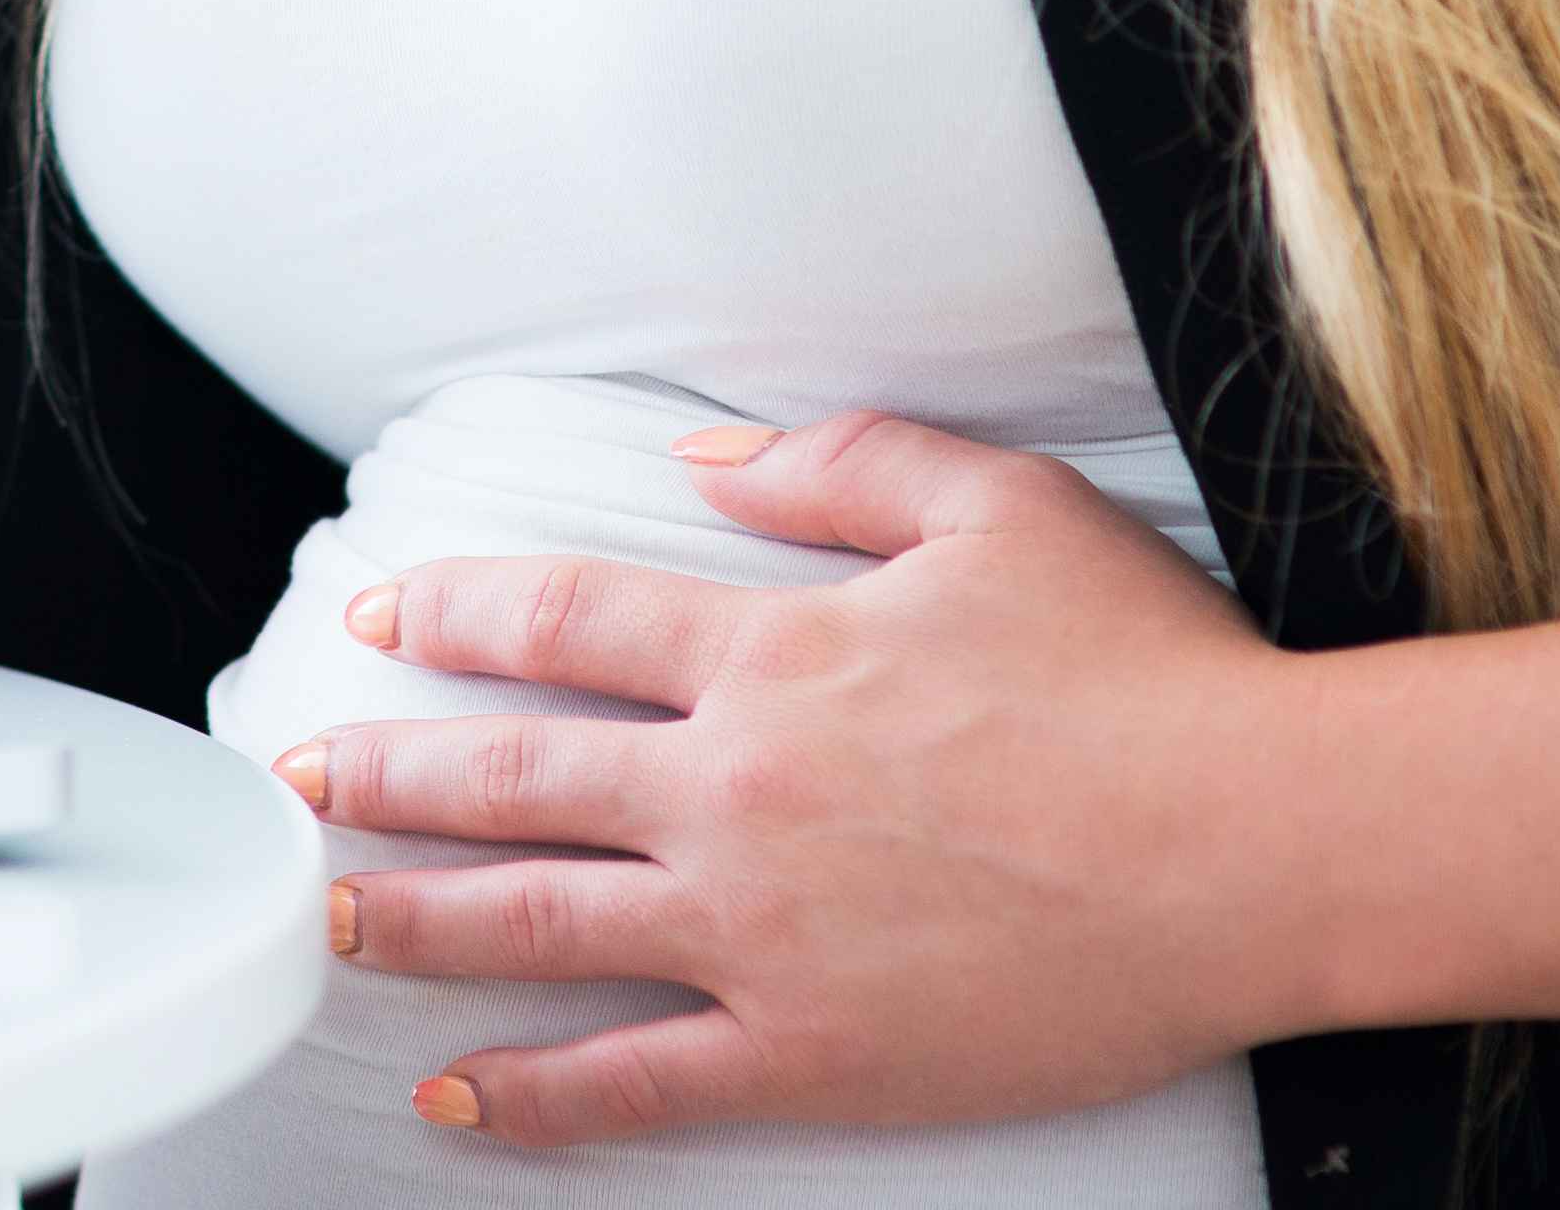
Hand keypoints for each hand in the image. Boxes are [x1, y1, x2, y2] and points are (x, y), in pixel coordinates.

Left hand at [279, 412, 1322, 1145]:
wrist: (1259, 843)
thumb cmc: (1151, 674)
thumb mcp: (999, 508)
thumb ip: (842, 467)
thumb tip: (707, 462)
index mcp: (773, 655)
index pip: (563, 624)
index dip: (457, 615)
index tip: (382, 618)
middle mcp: (737, 789)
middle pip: (511, 775)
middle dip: (386, 773)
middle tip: (299, 775)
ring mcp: (761, 927)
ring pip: (536, 923)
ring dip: (413, 917)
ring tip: (325, 913)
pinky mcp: (813, 1050)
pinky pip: (637, 1078)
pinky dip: (533, 1095)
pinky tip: (455, 1097)